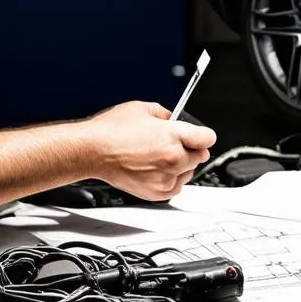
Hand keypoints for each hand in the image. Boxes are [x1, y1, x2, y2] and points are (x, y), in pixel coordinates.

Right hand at [84, 101, 217, 201]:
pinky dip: (170, 178)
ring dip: (181, 165)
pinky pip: (176, 186)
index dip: (203, 134)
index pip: (207, 138)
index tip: (200, 135)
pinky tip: (155, 168)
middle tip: (173, 143)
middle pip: (200, 156)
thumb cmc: (111, 131)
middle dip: (190, 148)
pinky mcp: (158, 192)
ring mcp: (166, 178)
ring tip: (158, 156)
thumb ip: (164, 114)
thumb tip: (172, 119)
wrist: (92, 152)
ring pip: (189, 172)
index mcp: (174, 136)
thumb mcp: (142, 109)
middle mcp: (174, 159)